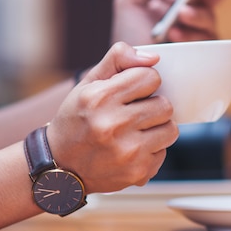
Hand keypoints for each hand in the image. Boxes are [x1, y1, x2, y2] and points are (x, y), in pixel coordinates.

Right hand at [47, 42, 177, 193]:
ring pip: (170, 129)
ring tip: (135, 131)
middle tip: (134, 113)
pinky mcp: (137, 172)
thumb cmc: (76, 120)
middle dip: (153, 106)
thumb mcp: (88, 83)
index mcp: (100, 98)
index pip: (150, 77)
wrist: (61, 166)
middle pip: (165, 105)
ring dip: (157, 128)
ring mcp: (127, 152)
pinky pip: (163, 152)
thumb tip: (152, 58)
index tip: (134, 91)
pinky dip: (151, 150)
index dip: (144, 82)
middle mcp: (113, 125)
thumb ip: (118, 59)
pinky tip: (131, 150)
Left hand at [111, 0, 228, 44]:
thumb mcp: (128, 2)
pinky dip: (189, 33)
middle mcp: (195, 9)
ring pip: (209, 17)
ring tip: (180, 14)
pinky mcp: (200, 54)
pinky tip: (174, 32)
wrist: (122, 68)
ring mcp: (199, 31)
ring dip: (195, 13)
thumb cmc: (127, 34)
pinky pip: (204, 40)